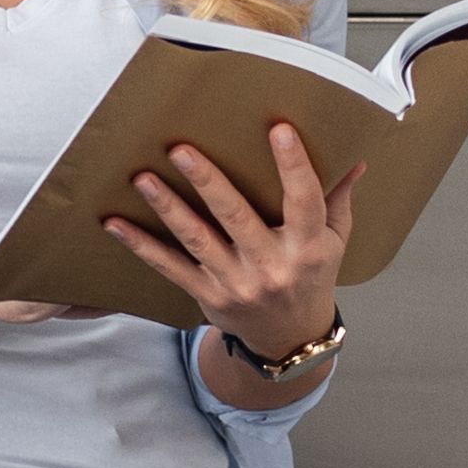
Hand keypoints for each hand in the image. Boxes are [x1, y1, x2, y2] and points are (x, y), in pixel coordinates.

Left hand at [119, 120, 350, 389]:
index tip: (278, 128)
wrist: (289, 339)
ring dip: (168, 208)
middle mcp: (271, 265)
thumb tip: (353, 157)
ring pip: (198, 240)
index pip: (305, 201)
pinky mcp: (207, 294)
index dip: (293, 165)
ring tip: (142, 177)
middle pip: (237, 217)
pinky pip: (169, 267)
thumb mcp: (335, 242)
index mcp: (308, 247)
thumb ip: (337, 199)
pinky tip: (115, 222)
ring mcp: (236, 282)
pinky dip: (140, 245)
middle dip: (208, 182)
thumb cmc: (310, 277)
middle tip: (180, 149)